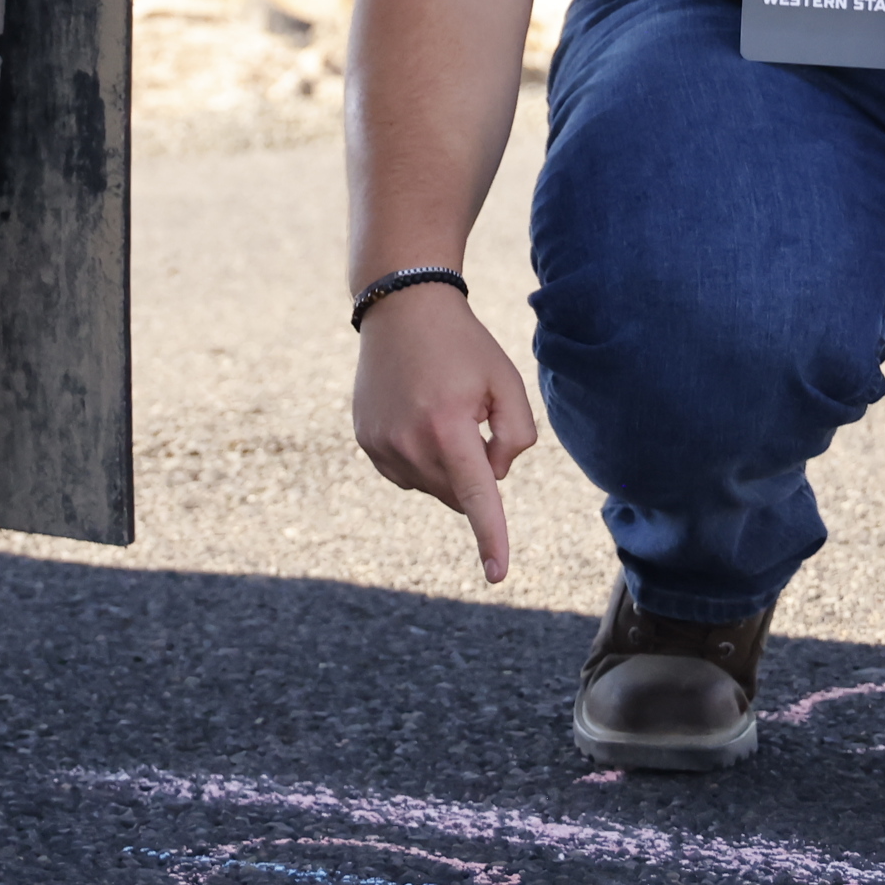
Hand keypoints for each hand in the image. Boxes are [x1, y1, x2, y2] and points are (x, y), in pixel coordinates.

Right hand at [348, 283, 540, 583]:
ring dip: (448, 464)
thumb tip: (493, 478)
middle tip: (472, 416)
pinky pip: (407, 473)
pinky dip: (422, 457)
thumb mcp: (507, 381)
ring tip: (441, 409)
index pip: (479, 497)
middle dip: (475, 469)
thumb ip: (517, 436)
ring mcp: (382, 445)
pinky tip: (419, 416)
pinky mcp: (367, 442)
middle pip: (460, 493)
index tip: (498, 575)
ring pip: (433, 486)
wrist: (402, 309)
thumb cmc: (464, 345)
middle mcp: (410, 443)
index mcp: (449, 428)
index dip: (492, 538)